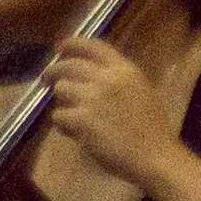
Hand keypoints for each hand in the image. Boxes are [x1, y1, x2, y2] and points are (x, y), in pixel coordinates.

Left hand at [46, 29, 180, 187]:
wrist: (154, 156)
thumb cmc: (153, 129)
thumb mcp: (141, 91)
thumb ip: (118, 80)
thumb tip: (92, 76)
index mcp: (124, 69)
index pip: (93, 46)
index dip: (72, 43)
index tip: (60, 46)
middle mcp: (106, 78)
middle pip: (69, 65)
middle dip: (54, 71)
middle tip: (47, 79)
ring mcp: (92, 98)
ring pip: (61, 88)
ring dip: (61, 101)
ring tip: (68, 114)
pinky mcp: (81, 120)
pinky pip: (59, 116)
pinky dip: (62, 124)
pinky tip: (71, 132)